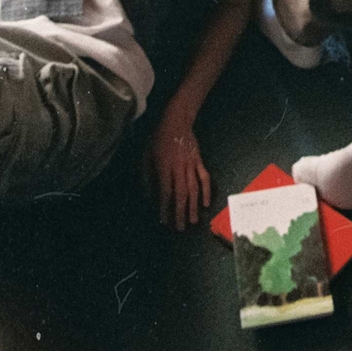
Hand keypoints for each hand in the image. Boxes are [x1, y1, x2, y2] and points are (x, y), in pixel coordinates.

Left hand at [149, 111, 211, 230]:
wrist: (176, 123)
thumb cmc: (158, 140)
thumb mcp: (146, 156)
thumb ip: (147, 176)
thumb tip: (149, 196)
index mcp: (164, 167)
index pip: (165, 191)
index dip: (164, 206)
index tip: (163, 220)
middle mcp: (179, 168)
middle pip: (181, 193)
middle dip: (180, 212)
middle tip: (180, 227)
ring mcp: (191, 165)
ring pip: (194, 188)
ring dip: (193, 206)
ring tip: (193, 221)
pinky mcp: (199, 162)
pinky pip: (204, 178)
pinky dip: (206, 191)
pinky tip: (205, 203)